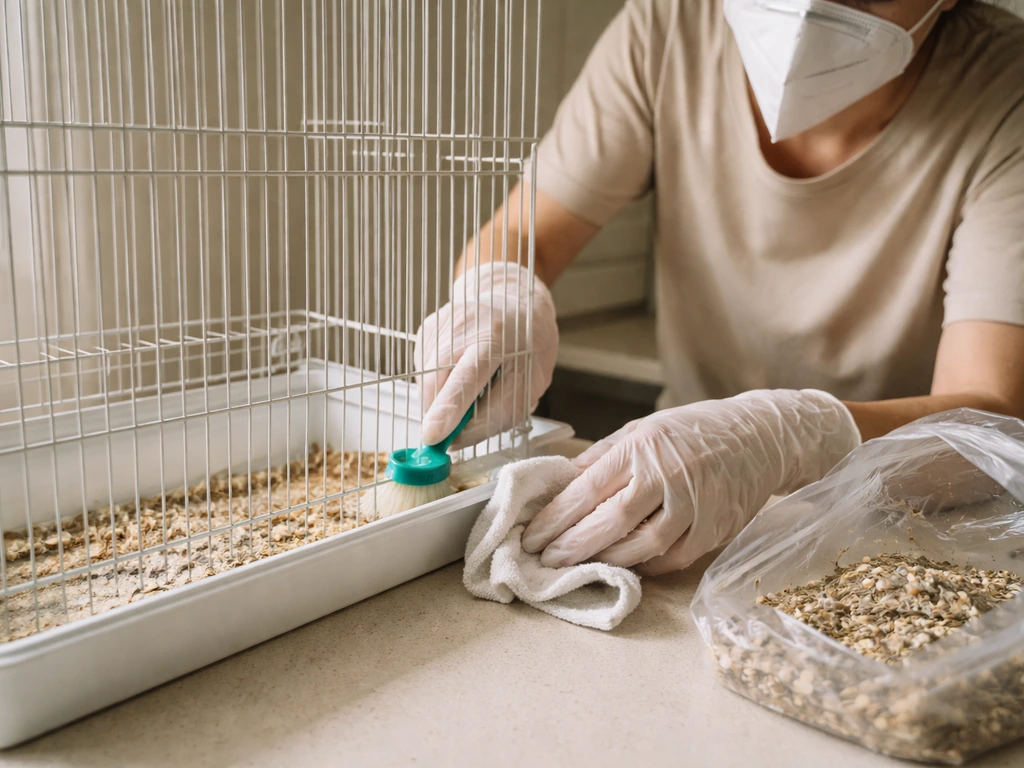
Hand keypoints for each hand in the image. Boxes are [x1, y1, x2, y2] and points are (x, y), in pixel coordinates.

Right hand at [415, 262, 557, 448]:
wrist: (512, 296)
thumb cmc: (527, 343)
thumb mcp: (531, 380)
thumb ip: (499, 412)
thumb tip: (457, 441)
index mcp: (496, 338)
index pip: (468, 378)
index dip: (448, 409)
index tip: (432, 436)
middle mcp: (463, 326)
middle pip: (437, 382)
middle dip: (438, 414)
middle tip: (451, 430)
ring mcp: (440, 325)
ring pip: (427, 382)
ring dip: (440, 400)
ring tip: (469, 386)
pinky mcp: (426, 329)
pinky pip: (423, 372)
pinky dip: (437, 384)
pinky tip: (458, 371)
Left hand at [521, 389, 860, 575]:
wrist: (760, 437)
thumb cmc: (692, 430)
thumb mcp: (643, 429)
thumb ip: (601, 458)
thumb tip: (558, 486)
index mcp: (642, 447)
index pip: (587, 489)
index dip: (554, 518)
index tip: (530, 535)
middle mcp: (667, 476)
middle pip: (609, 523)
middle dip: (570, 546)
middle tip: (544, 561)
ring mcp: (695, 506)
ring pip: (640, 546)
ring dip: (603, 560)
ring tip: (576, 566)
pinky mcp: (714, 529)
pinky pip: (672, 558)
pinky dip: (643, 565)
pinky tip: (622, 565)